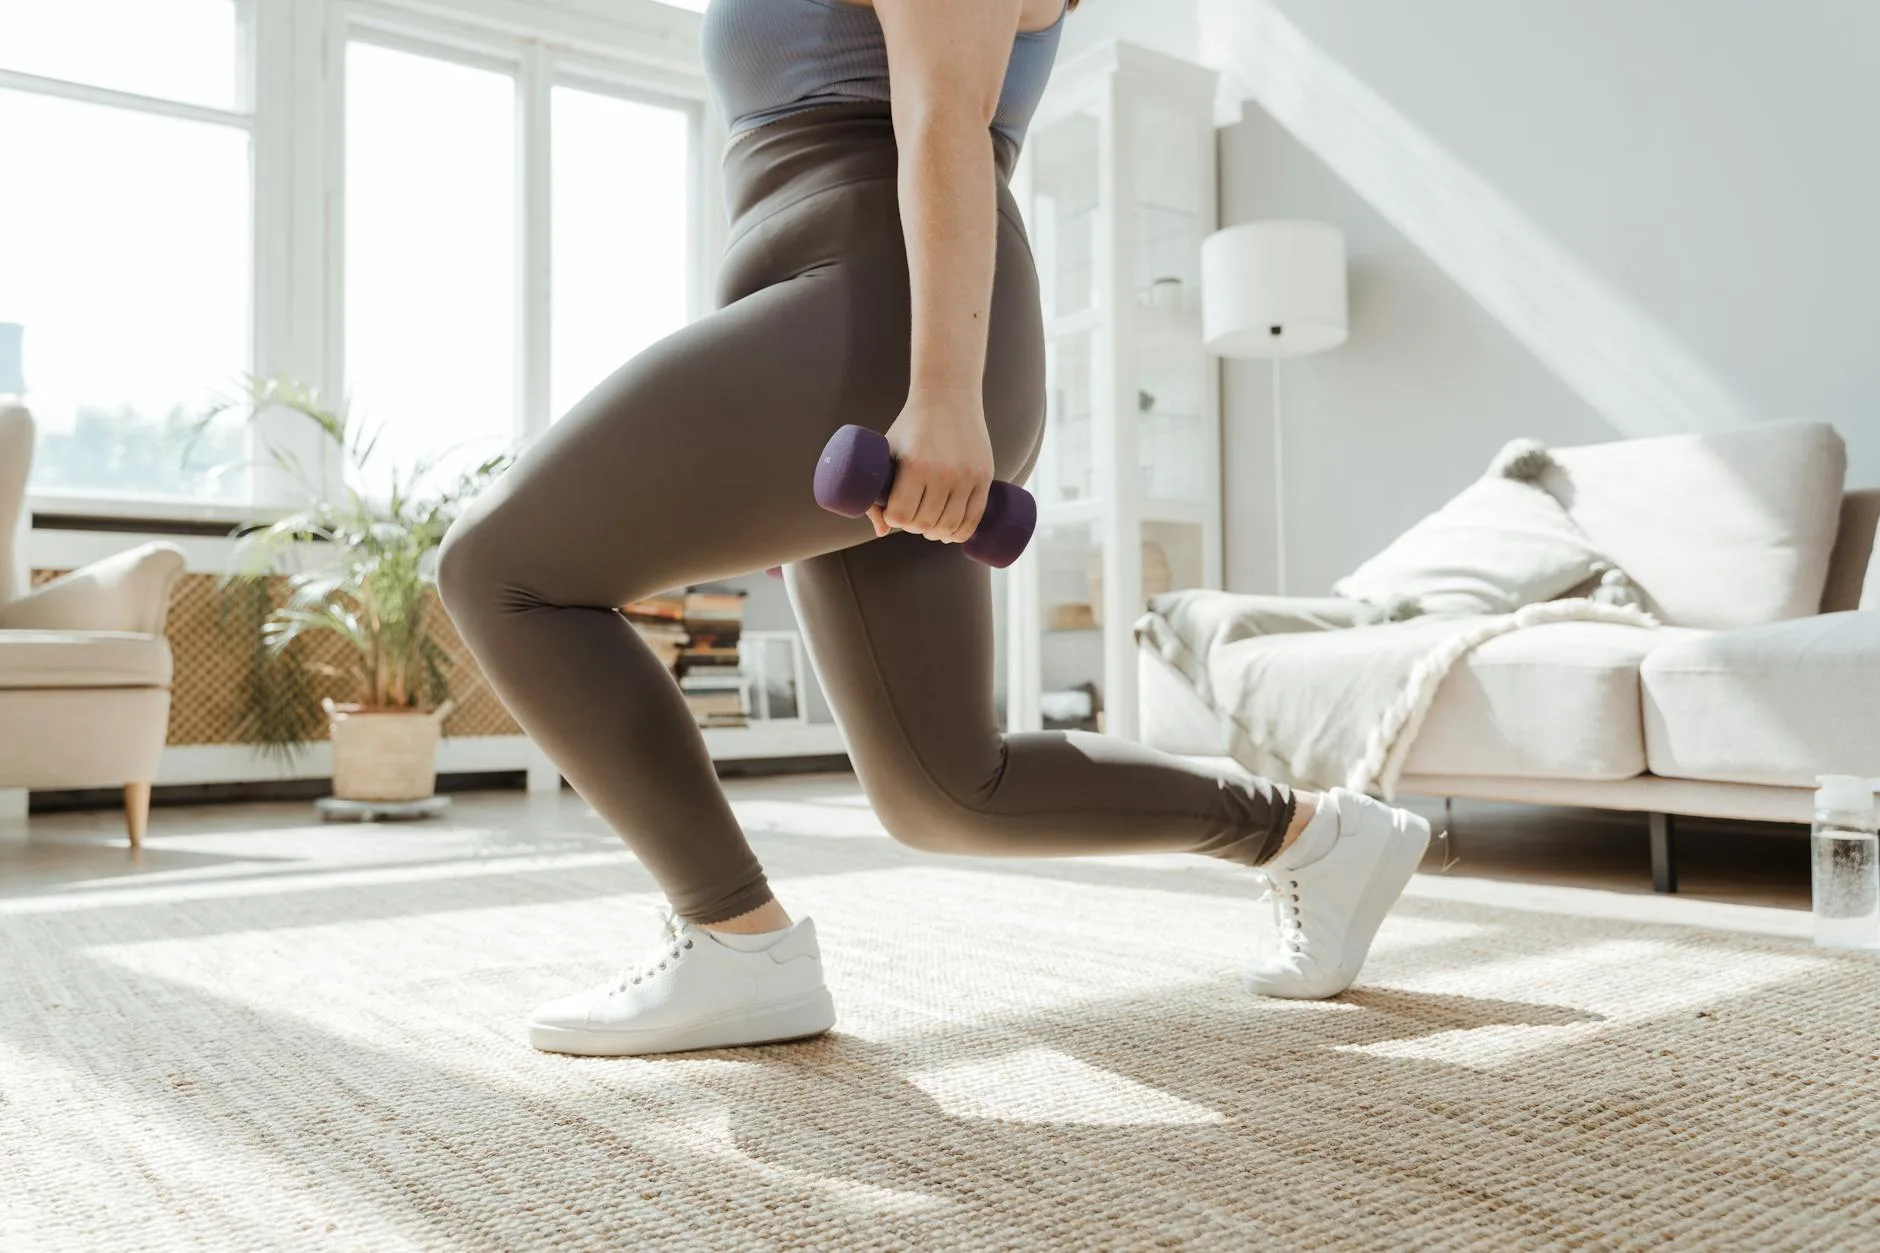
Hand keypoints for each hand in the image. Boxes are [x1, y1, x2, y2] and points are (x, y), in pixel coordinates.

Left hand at [867, 394, 993, 543]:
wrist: (948, 397)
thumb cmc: (912, 426)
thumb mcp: (890, 450)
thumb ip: (879, 491)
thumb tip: (882, 532)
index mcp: (914, 465)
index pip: (901, 515)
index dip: (894, 519)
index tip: (894, 512)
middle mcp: (942, 472)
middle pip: (925, 523)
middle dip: (914, 527)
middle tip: (912, 518)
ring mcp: (966, 476)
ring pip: (949, 525)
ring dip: (936, 533)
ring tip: (930, 527)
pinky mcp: (984, 477)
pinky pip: (974, 518)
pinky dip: (961, 532)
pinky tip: (951, 534)